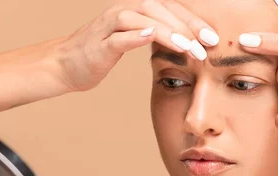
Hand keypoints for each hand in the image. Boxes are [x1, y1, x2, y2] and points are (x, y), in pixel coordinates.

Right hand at [52, 0, 218, 90]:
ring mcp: (108, 26)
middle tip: (207, 44)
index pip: (169, 8)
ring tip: (189, 48)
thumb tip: (190, 41)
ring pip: (141, 20)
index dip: (192, 20)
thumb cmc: (102, 52)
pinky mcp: (98, 45)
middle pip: (159, 9)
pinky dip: (135, 37)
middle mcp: (122, 11)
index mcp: (134, 9)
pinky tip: (152, 39)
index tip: (213, 37)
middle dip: (186, 25)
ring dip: (168, 33)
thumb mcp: (133, 39)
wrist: (64, 65)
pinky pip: (118, 37)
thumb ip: (156, 35)